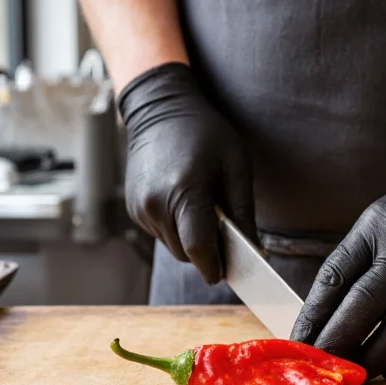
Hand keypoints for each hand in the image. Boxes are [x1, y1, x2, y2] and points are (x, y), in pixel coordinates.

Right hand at [118, 62, 255, 283]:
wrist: (160, 109)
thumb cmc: (205, 134)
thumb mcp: (236, 166)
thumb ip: (243, 211)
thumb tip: (253, 250)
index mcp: (184, 192)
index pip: (198, 248)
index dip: (214, 266)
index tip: (227, 274)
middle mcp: (155, 204)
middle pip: (185, 253)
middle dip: (207, 252)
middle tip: (225, 235)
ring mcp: (140, 208)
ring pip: (172, 246)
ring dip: (190, 239)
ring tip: (203, 210)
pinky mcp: (133, 208)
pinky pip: (160, 233)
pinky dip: (176, 228)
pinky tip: (184, 202)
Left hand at [291, 143, 385, 380]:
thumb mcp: (385, 216)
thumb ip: (360, 257)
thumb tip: (327, 315)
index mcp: (377, 225)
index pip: (334, 277)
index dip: (312, 316)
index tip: (298, 343)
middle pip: (362, 306)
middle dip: (336, 343)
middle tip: (320, 368)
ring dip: (374, 360)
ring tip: (358, 374)